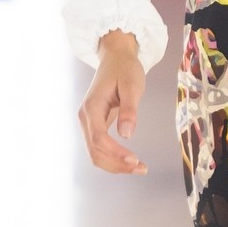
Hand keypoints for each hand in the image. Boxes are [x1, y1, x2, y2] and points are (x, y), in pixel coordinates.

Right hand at [78, 31, 147, 174]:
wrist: (116, 58)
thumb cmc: (125, 69)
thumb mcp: (132, 85)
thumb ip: (129, 109)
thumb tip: (126, 135)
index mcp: (91, 108)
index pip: (99, 139)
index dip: (115, 153)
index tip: (135, 160)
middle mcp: (85, 118)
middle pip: (95, 151)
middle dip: (117, 164)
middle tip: (142, 168)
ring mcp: (87, 123)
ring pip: (95, 154)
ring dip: (115, 165)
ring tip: (140, 167)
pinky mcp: (94, 126)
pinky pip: (99, 148)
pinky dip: (113, 158)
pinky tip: (130, 161)